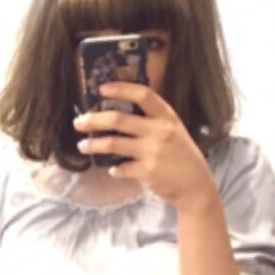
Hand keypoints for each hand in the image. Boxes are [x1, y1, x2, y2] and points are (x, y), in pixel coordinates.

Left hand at [73, 82, 218, 213]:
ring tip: (82, 146)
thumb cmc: (182, 156)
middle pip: (118, 119)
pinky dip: (114, 169)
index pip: (143, 94)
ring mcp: (152, 152)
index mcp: (167, 116)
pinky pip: (121, 168)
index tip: (102, 88)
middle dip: (94, 119)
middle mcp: (159, 131)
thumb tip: (121, 113)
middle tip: (78, 121)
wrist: (196, 186)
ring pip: (113, 143)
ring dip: (93, 144)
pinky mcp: (147, 172)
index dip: (121, 89)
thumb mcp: (174, 130)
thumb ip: (153, 120)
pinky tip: (112, 170)